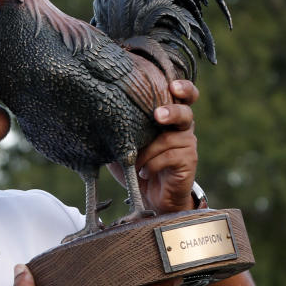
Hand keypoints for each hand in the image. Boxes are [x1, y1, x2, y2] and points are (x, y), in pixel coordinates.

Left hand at [109, 79, 198, 213]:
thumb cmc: (138, 165)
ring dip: (147, 152)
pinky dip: (152, 165)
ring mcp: (188, 143)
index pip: (183, 96)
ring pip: (169, 139)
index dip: (183, 89)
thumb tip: (97, 113)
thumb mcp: (126, 144)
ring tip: (135, 164)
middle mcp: (183, 127)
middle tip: (157, 115)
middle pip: (184, 112)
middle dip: (171, 112)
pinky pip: (169, 157)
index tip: (172, 87)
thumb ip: (121, 128)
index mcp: (169, 117)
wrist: (152, 198)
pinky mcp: (189, 160)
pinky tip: (144, 172)